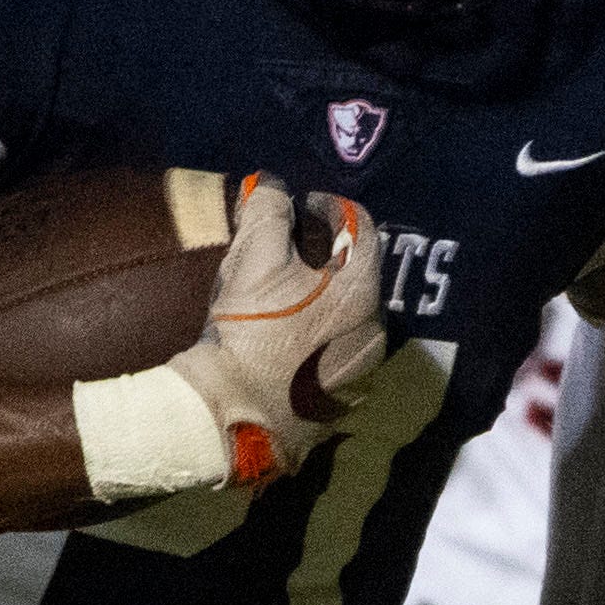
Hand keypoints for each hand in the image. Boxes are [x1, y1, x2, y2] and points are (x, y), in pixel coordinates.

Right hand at [156, 175, 383, 488]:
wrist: (229, 419)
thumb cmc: (246, 334)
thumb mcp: (252, 261)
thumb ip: (268, 212)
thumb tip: (271, 185)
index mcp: (362, 293)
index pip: (362, 227)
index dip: (330, 207)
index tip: (302, 206)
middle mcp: (375, 333)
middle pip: (357, 276)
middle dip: (326, 257)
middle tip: (288, 252)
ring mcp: (362, 374)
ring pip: (348, 318)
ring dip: (324, 301)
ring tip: (284, 299)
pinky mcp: (341, 404)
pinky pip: (337, 356)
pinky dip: (318, 339)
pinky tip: (285, 343)